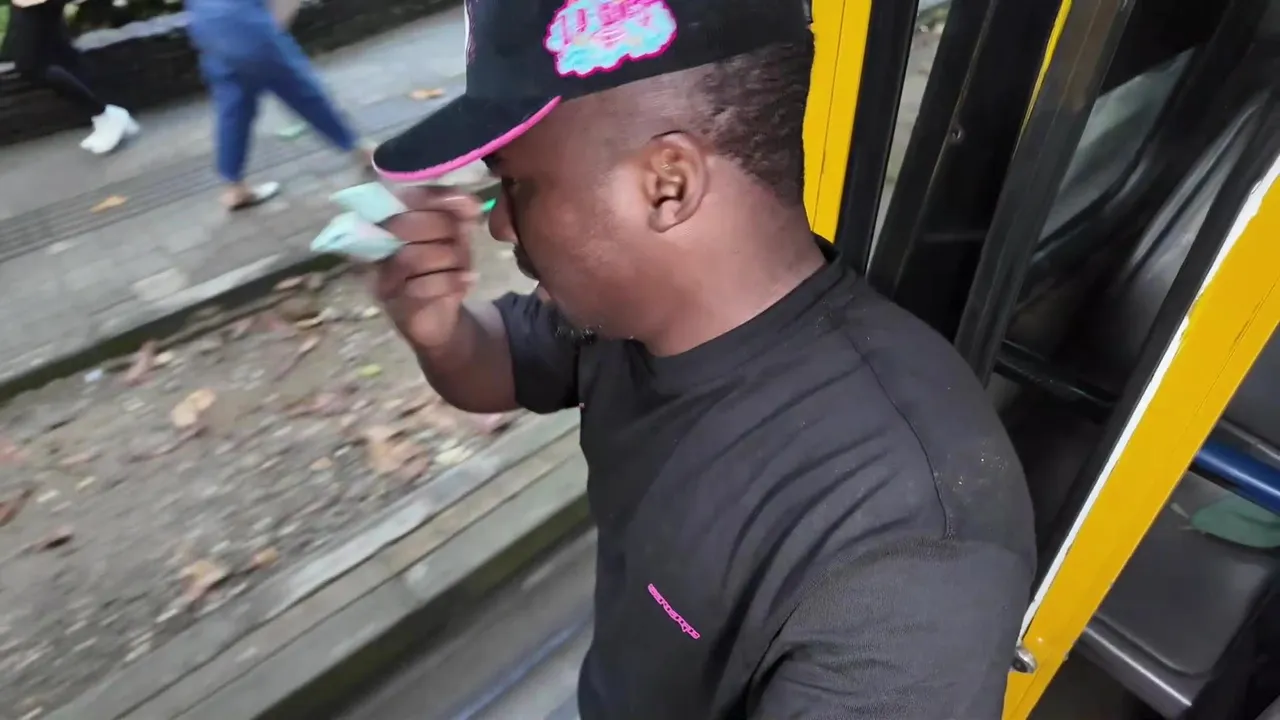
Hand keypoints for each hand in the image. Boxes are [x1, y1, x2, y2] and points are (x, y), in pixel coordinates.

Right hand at [372, 187, 483, 350]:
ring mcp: (385, 279)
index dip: (433, 197)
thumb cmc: (443, 271)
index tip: (467, 206)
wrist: (438, 320)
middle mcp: (381, 249)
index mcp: (392, 223)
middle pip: (403, 226)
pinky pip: (420, 288)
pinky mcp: (396, 306)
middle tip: (460, 241)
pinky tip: (468, 280)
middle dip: (443, 228)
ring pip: (412, 257)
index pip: (403, 199)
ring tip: (464, 266)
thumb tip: (469, 202)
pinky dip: (451, 282)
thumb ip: (460, 213)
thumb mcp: (457, 237)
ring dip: (449, 258)